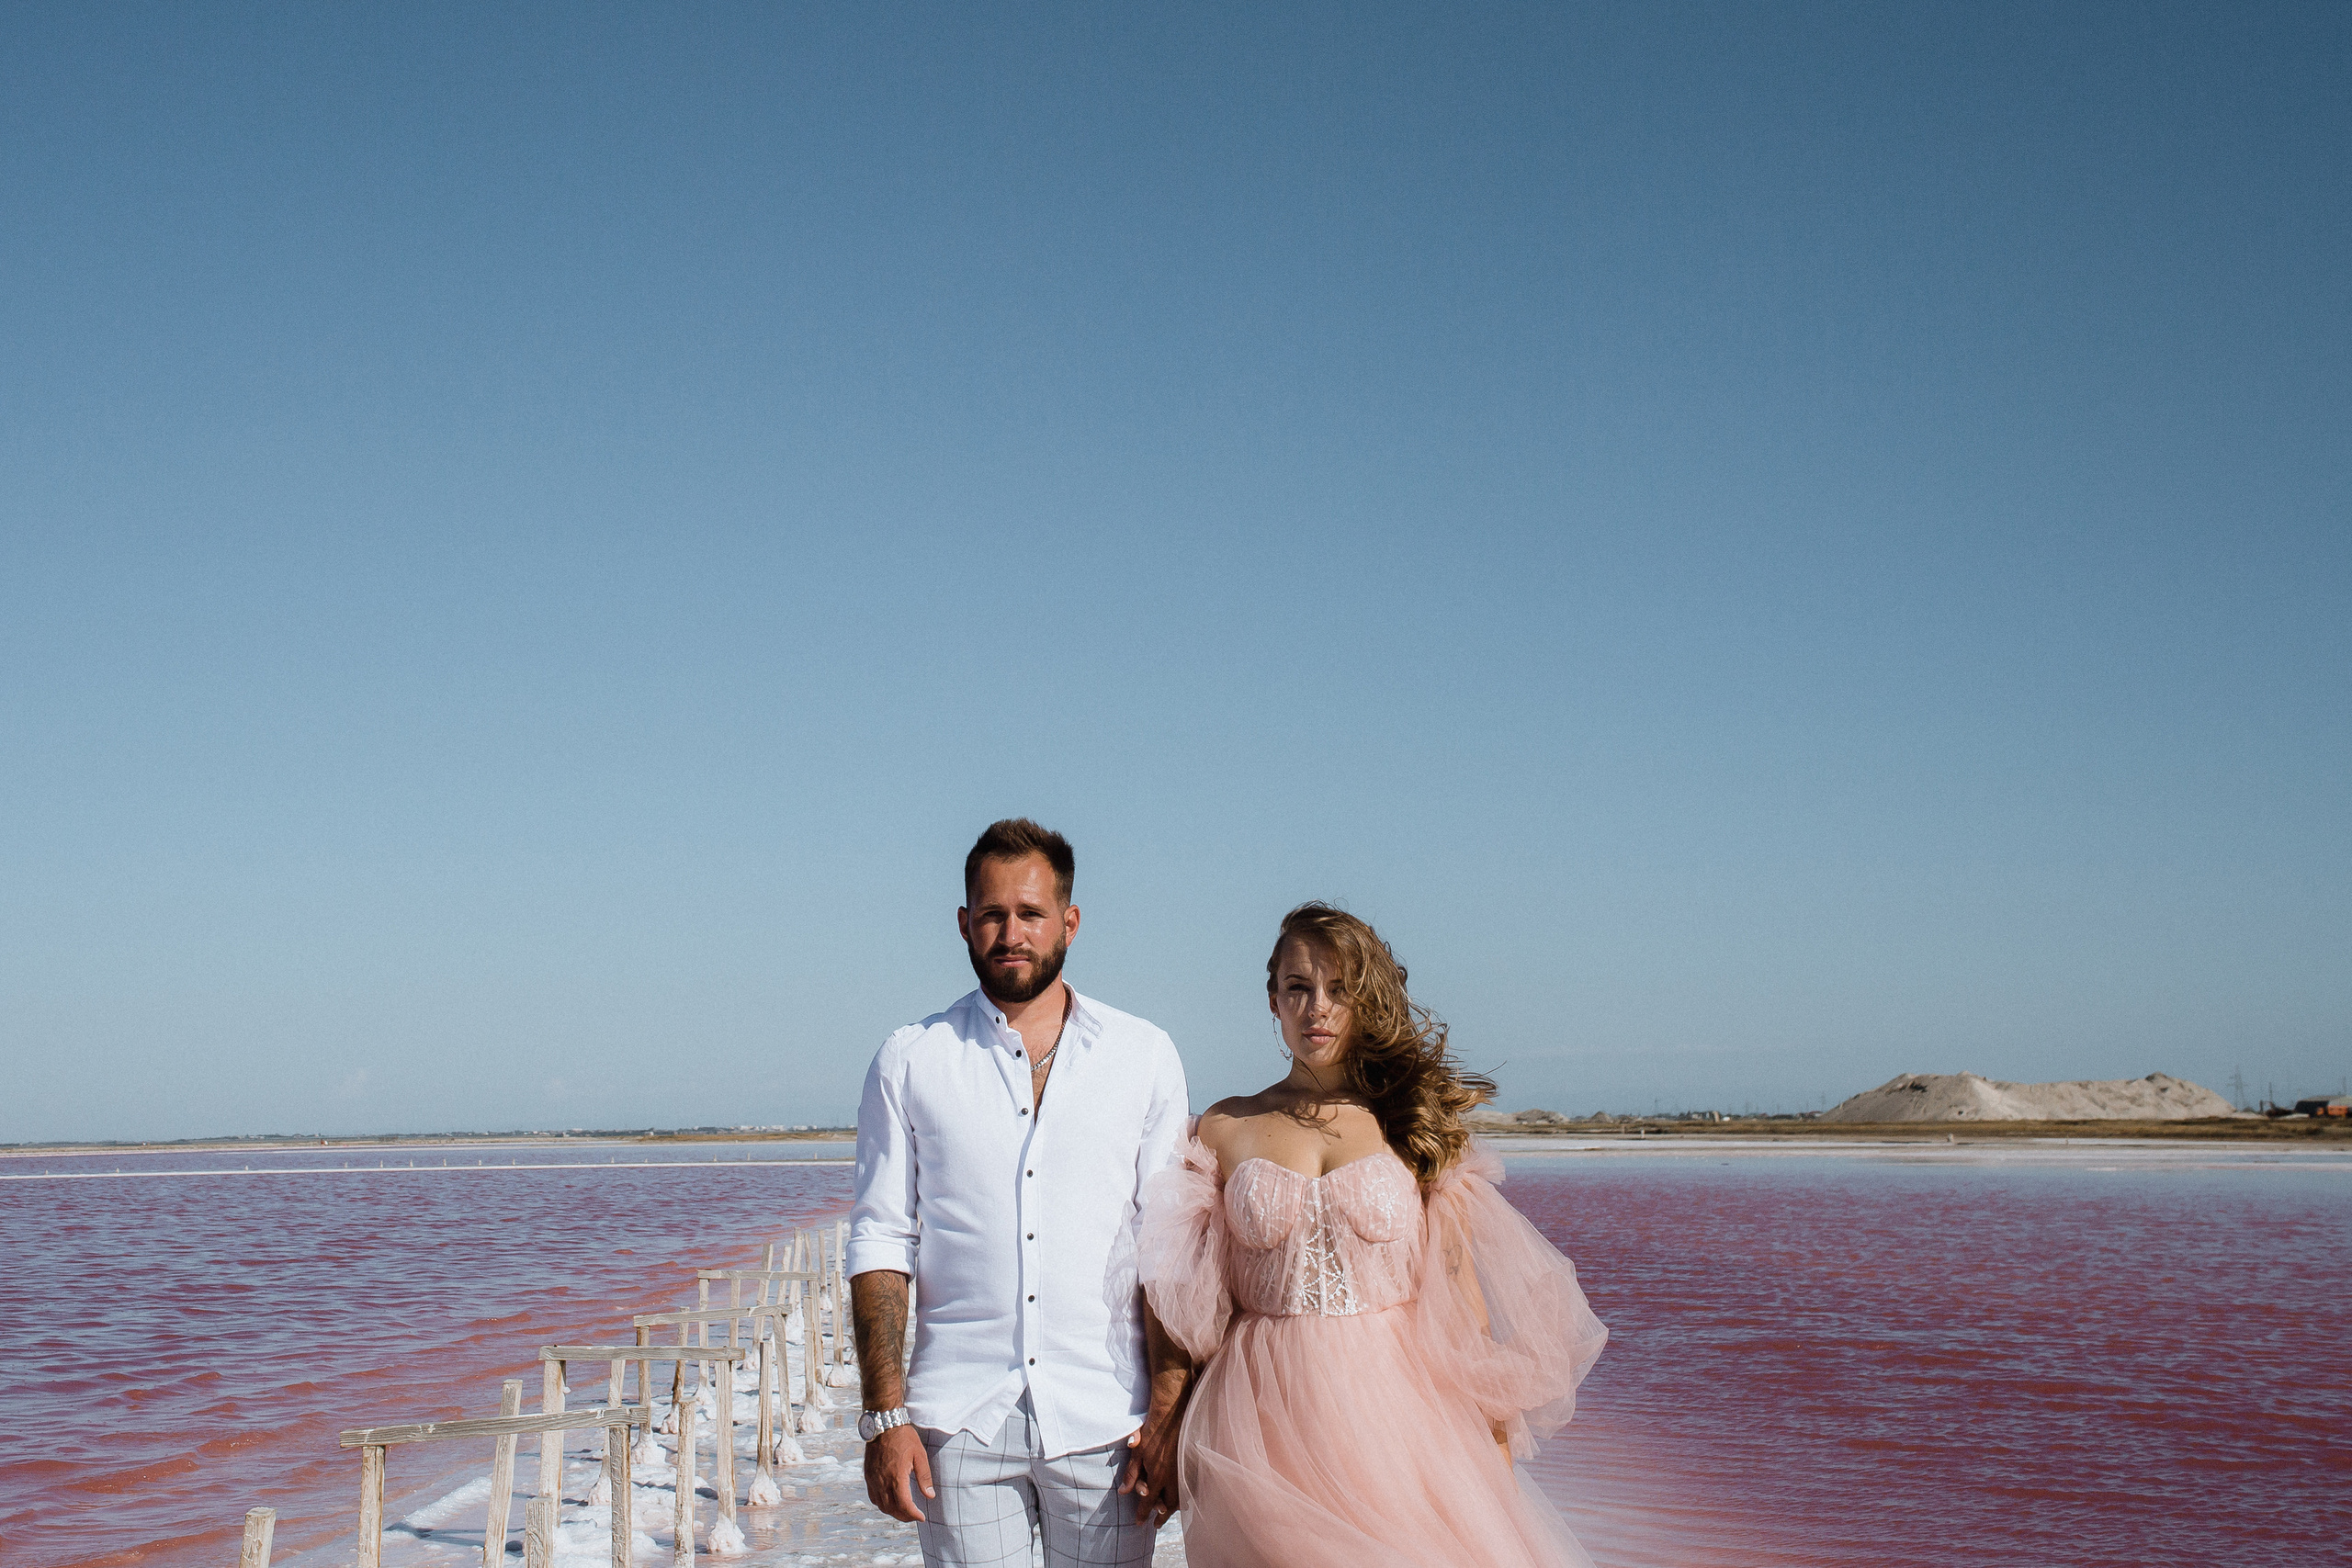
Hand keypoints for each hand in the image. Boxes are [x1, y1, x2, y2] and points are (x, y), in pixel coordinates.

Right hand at [864, 1424, 932, 1522]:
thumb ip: (924, 1477)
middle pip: (891, 1509)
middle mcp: (882, 1481)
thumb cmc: (903, 1437)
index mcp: (896, 1477)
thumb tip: (929, 1496)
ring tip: (904, 1510)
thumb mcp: (919, 1455)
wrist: (884, 1424)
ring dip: (893, 1512)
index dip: (913, 1515)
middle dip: (904, 1516)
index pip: (904, 1505)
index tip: (921, 1517)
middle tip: (915, 1516)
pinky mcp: (868, 1475)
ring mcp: (873, 1479)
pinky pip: (873, 1497)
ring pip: (881, 1505)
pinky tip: (890, 1501)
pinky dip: (882, 1504)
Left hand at [1117, 1408, 1181, 1528]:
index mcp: (1158, 1476)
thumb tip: (1123, 1492)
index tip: (1140, 1524)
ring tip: (1169, 1512)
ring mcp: (1184, 1470)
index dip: (1143, 1513)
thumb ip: (1132, 1474)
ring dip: (1175, 1507)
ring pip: (1181, 1496)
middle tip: (1157, 1524)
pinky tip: (1183, 1495)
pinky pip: (1190, 1485)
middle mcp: (1173, 1477)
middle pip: (1169, 1503)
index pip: (1148, 1501)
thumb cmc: (1152, 1431)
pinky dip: (1186, 1494)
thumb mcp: (1138, 1453)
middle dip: (1162, 1515)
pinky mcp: (1191, 1463)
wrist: (1172, 1413)